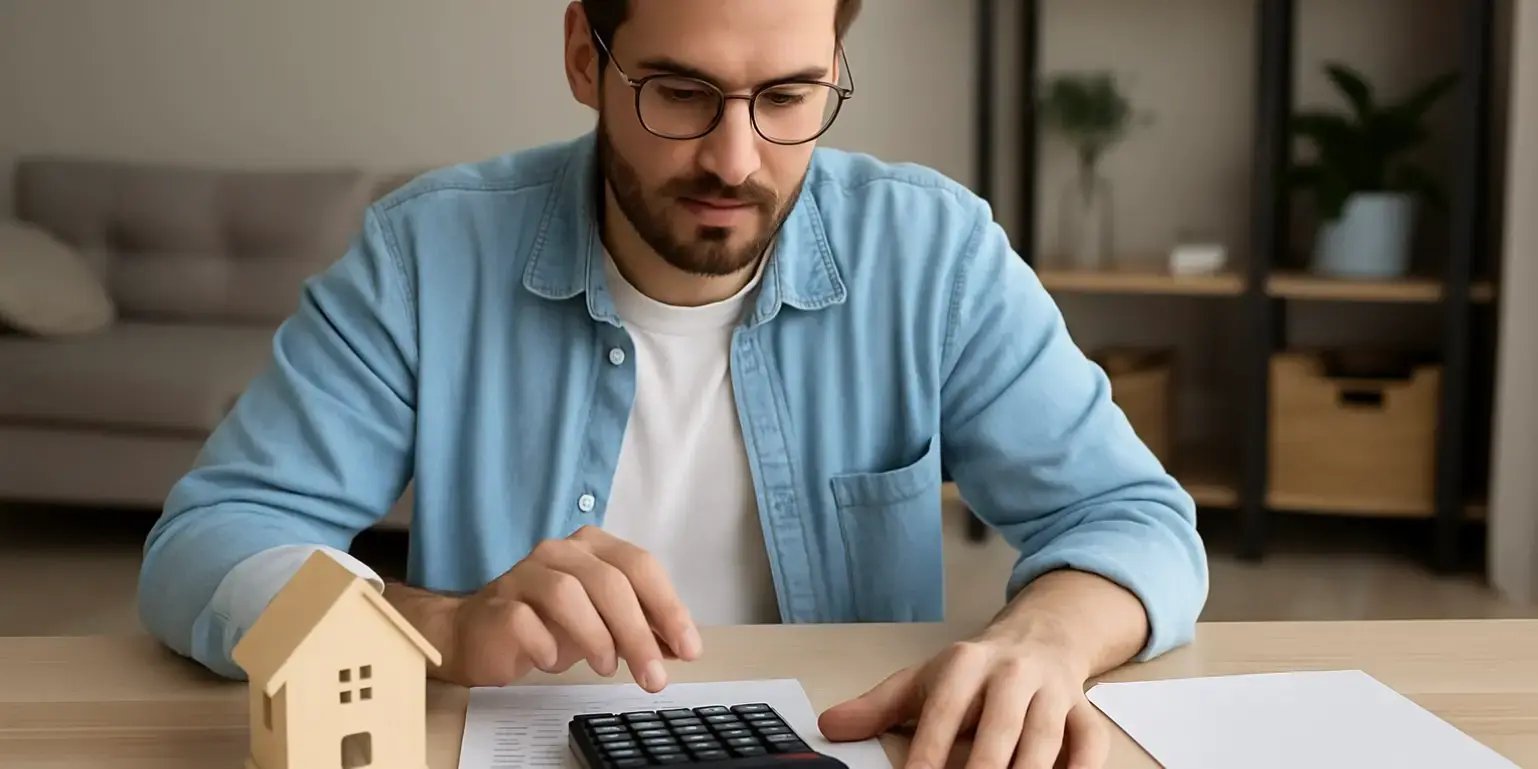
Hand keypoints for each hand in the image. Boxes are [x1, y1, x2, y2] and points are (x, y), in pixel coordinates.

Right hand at [440, 525, 701, 689]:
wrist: (476, 636)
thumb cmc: (547, 625)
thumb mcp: (604, 625)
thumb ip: (643, 628)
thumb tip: (682, 647)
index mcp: (592, 547)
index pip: (640, 566)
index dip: (668, 607)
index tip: (688, 650)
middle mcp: (560, 552)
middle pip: (609, 581)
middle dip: (637, 632)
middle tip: (653, 676)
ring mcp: (523, 574)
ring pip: (567, 593)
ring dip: (596, 636)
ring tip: (606, 668)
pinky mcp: (497, 605)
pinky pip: (525, 620)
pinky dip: (546, 645)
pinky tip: (553, 663)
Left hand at [818, 627, 1107, 768]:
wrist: (1042, 635)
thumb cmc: (976, 671)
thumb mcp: (924, 679)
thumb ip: (877, 707)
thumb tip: (830, 726)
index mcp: (966, 664)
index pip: (943, 712)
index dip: (928, 753)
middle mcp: (1012, 675)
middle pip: (997, 730)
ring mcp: (1052, 693)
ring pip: (1044, 740)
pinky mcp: (1085, 713)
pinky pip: (1090, 745)